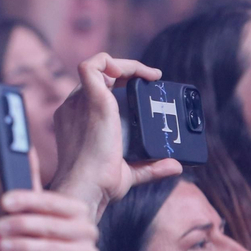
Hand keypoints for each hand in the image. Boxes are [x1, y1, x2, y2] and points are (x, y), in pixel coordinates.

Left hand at [0, 190, 97, 250]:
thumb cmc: (39, 244)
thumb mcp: (34, 214)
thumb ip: (31, 185)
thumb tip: (26, 149)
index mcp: (79, 211)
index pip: (52, 201)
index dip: (27, 200)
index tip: (4, 202)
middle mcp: (88, 231)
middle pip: (50, 225)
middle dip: (21, 225)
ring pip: (51, 248)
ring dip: (23, 246)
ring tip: (1, 246)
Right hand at [50, 54, 182, 217]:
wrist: (88, 189)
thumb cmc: (100, 185)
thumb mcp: (129, 172)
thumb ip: (151, 167)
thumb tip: (175, 165)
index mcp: (77, 120)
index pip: (94, 91)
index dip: (117, 85)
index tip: (143, 90)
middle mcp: (74, 108)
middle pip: (99, 76)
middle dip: (127, 72)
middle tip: (153, 80)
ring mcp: (80, 103)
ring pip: (98, 66)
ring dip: (126, 65)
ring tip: (150, 74)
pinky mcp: (93, 101)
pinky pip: (93, 66)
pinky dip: (112, 61)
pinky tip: (136, 71)